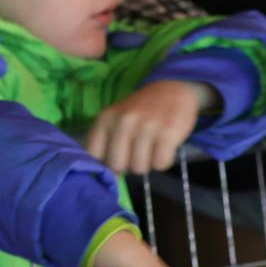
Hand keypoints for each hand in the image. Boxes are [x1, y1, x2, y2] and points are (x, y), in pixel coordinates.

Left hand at [84, 79, 209, 173]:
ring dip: (147, 163)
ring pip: (139, 168)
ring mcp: (146, 127)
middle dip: (127, 165)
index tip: (115, 160)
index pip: (94, 155)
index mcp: (105, 119)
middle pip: (117, 166)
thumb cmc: (140, 111)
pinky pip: (160, 164)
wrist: (171, 89)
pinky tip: (163, 147)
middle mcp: (123, 122)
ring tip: (151, 147)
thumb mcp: (116, 119)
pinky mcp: (168, 133)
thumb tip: (108, 176)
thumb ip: (107, 142)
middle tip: (136, 153)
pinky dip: (163, 161)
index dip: (104, 164)